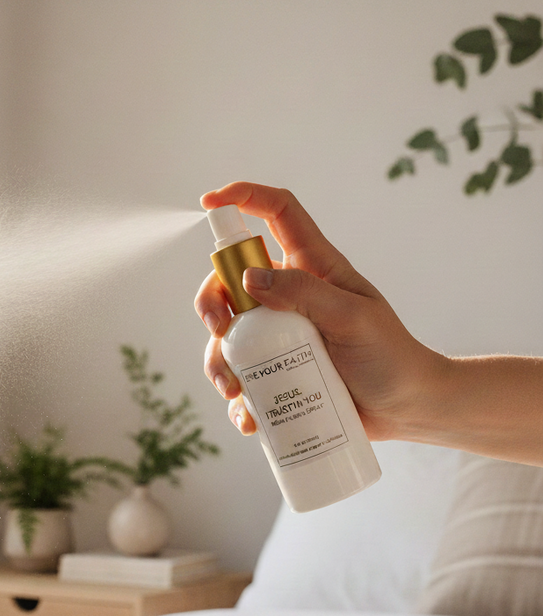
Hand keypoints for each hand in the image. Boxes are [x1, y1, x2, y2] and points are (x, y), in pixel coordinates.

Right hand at [194, 182, 443, 441]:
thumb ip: (305, 292)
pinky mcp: (275, 375)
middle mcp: (288, 297)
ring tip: (234, 390)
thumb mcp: (353, 317)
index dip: (243, 197)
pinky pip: (241, 380)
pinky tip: (248, 418)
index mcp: (312, 268)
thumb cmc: (389, 355)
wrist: (406, 408)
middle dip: (211, 303)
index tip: (209, 202)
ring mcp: (278, 338)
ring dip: (217, 361)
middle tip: (219, 330)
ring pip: (226, 337)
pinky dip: (237, 400)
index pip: (277, 214)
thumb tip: (249, 278)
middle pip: (230, 282)